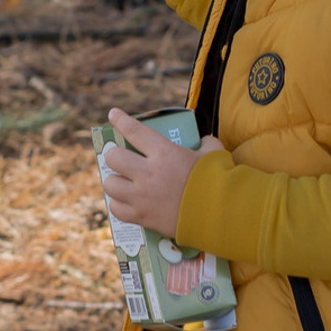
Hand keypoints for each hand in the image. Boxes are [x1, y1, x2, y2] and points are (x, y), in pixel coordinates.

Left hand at [98, 108, 223, 238]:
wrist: (221, 215)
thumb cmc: (218, 181)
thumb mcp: (214, 154)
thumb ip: (206, 144)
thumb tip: (204, 141)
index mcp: (164, 153)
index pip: (134, 130)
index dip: (120, 120)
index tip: (113, 114)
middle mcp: (148, 173)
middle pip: (113, 157)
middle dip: (116, 155)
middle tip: (123, 159)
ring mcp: (142, 197)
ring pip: (110, 184)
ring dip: (116, 181)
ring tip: (124, 182)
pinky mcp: (142, 217)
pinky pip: (116, 208)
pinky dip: (119, 204)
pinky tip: (127, 201)